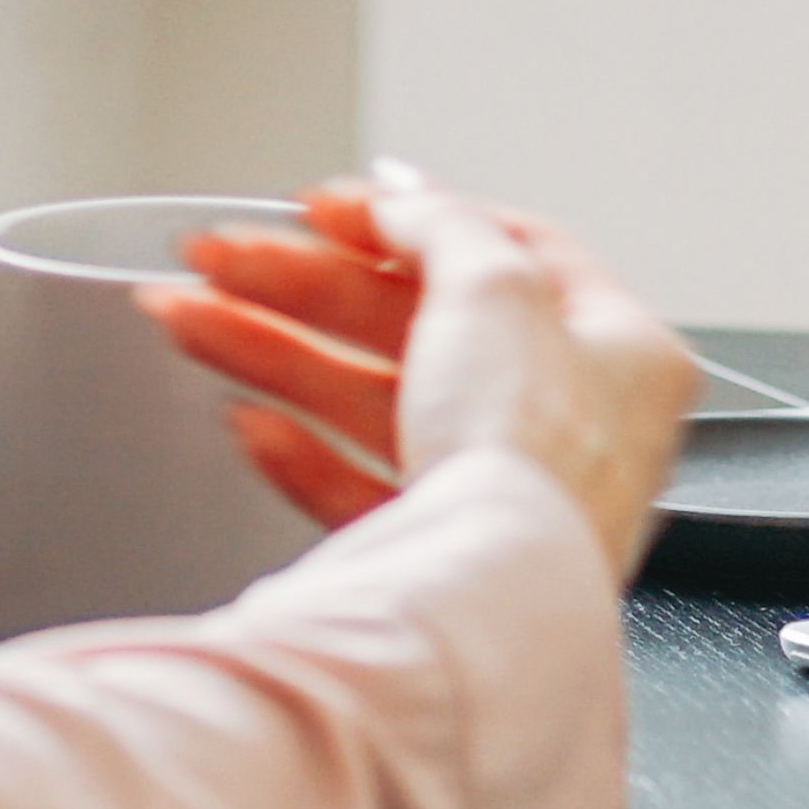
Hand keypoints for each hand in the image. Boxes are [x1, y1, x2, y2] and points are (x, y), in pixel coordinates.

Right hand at [141, 165, 703, 574]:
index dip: (409, 220)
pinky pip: (362, 489)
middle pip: (419, 325)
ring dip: (277, 354)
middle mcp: (574, 424)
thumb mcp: (492, 288)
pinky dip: (302, 453)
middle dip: (304, 288)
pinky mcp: (444, 560)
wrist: (485, 611)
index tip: (327, 210)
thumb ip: (441, 224)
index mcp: (619, 352)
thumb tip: (408, 198)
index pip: (510, 253)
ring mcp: (505, 497)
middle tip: (219, 260)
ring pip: (376, 402)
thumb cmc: (528, 459)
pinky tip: (250, 423)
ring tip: (190, 320)